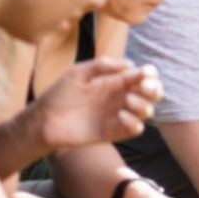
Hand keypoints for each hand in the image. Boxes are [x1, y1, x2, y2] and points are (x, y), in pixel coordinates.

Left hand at [34, 59, 161, 149]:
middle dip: (154, 89)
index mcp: (114, 82)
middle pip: (150, 94)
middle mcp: (120, 98)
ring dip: (144, 105)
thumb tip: (131, 65)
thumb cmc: (59, 94)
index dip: (149, 74)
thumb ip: (103, 65)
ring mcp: (118, 116)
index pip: (141, 77)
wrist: (43, 121)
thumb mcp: (79, 72)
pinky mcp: (114, 132)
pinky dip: (134, 122)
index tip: (146, 73)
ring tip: (129, 100)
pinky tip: (120, 115)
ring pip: (146, 111)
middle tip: (146, 87)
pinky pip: (135, 128)